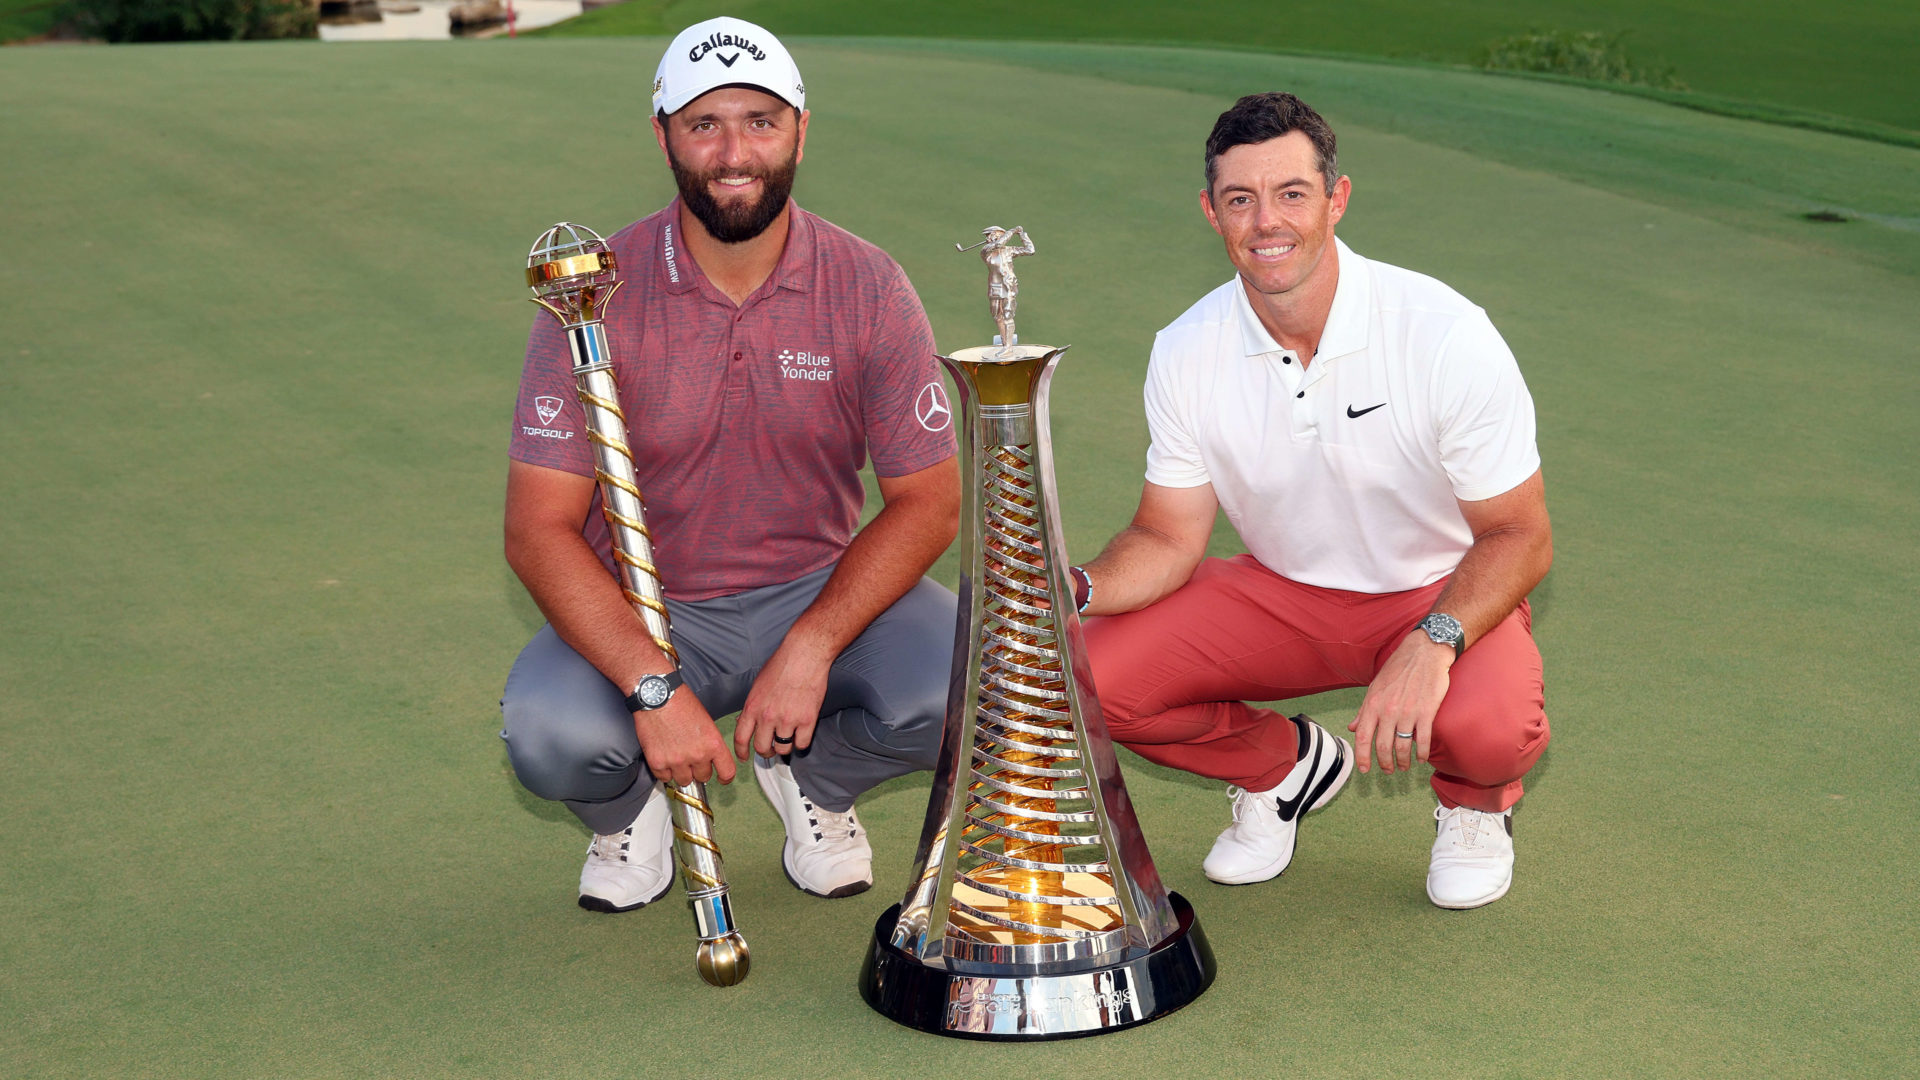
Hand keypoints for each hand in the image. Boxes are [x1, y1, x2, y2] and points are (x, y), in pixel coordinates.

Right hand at [633, 691, 735, 787]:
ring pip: (684, 781)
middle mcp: (697, 755)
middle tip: (691, 758)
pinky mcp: (658, 762)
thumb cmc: (680, 702)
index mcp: (713, 743)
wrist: (657, 696)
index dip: (725, 778)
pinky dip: (664, 771)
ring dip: (681, 772)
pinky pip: (664, 778)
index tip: (721, 779)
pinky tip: (664, 757)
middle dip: (699, 770)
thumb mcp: (706, 721)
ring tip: (676, 756)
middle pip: (703, 778)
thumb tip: (711, 757)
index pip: (727, 772)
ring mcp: (677, 761)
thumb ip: (710, 742)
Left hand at [733, 642, 830, 759]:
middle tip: (770, 749)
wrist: (804, 654)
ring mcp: (788, 720)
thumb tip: (746, 721)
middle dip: (765, 751)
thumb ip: (753, 705)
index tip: (744, 757)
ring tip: (787, 739)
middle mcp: (768, 716)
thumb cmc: (782, 664)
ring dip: (784, 747)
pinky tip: (801, 735)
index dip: (741, 752)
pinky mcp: (807, 720)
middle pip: (762, 748)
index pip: (741, 738)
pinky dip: (801, 742)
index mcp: (753, 707)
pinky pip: (802, 744)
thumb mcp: (758, 684)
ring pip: (782, 749)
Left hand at [1348, 630, 1453, 773]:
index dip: (1362, 756)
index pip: (1362, 736)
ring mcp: (1408, 712)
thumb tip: (1352, 727)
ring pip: (1402, 747)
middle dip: (1384, 764)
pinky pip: (1423, 740)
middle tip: (1388, 770)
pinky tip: (1421, 759)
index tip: (1364, 769)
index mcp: (1373, 703)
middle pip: (1382, 746)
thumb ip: (1364, 710)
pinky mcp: (1426, 712)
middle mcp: (1388, 710)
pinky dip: (1422, 753)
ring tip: (1405, 767)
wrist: (1425, 652)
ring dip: (1403, 762)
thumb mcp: (1375, 686)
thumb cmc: (1399, 668)